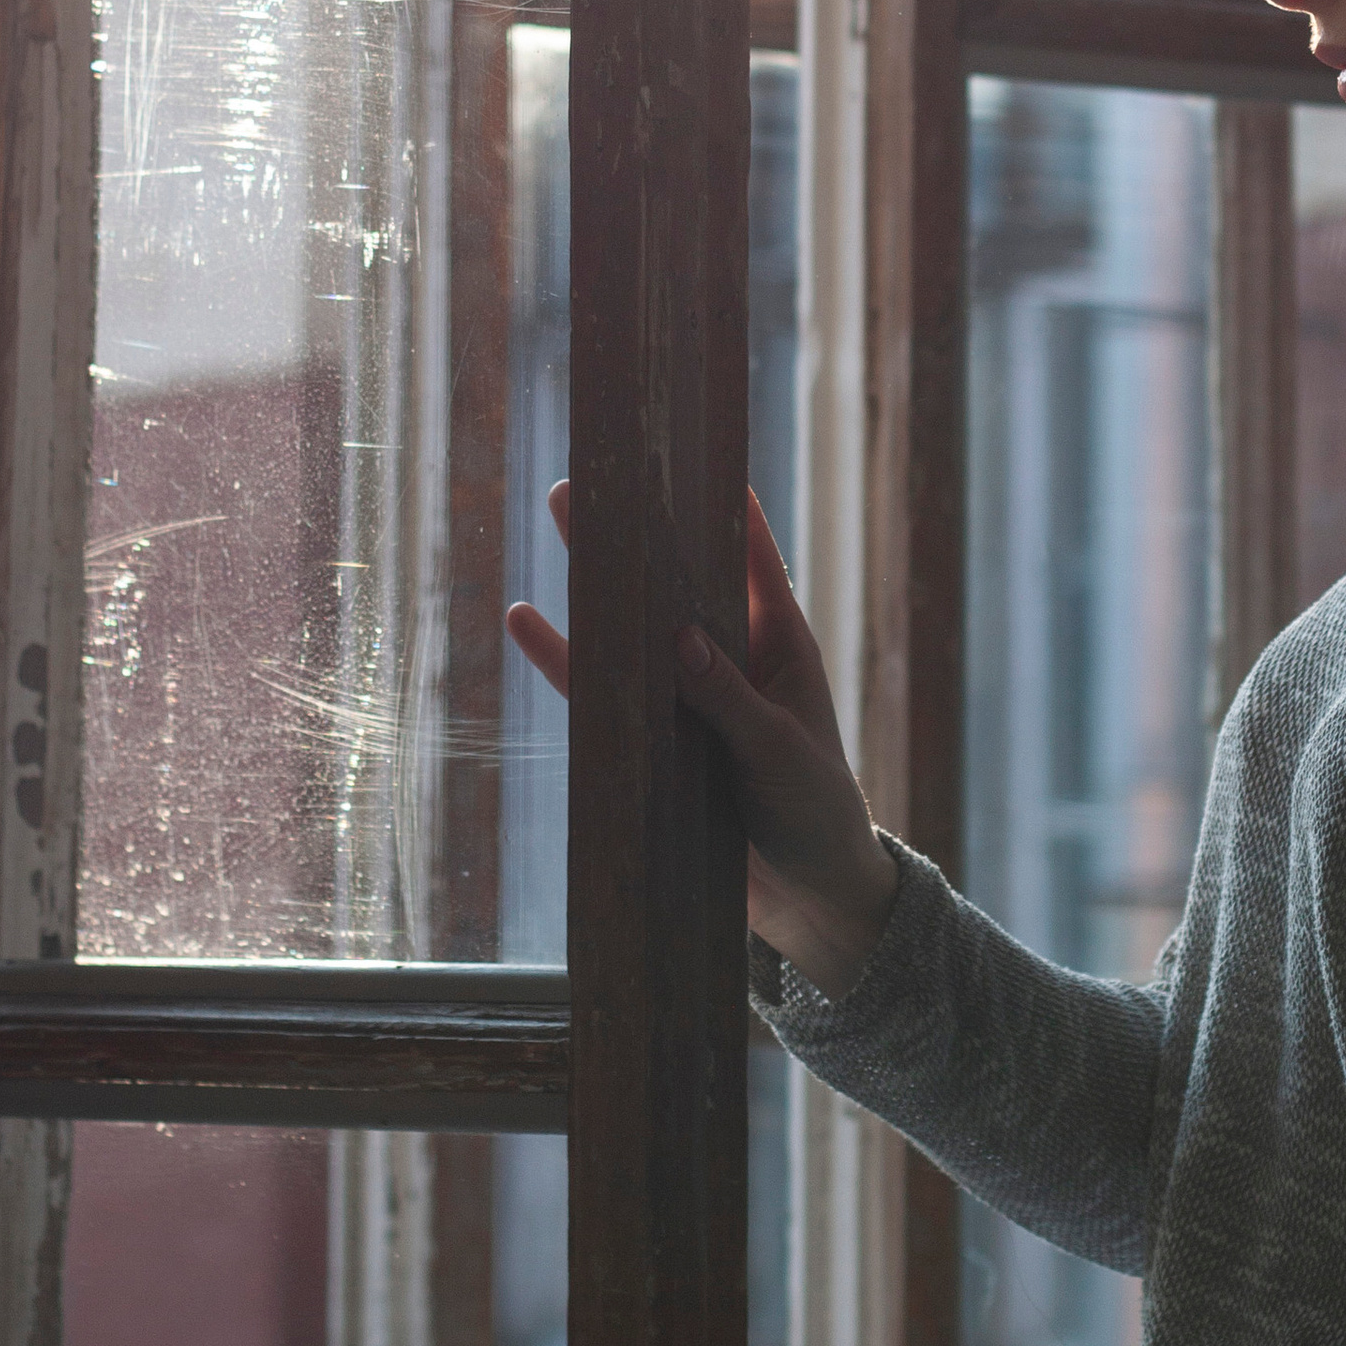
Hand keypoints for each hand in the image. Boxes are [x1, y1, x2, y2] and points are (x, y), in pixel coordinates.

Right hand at [505, 485, 898, 997]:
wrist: (809, 900)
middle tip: (595, 472)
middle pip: (678, 579)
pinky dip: (569, 663)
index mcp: (781, 644)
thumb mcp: (780, 753)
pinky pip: (605, 697)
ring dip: (598, 579)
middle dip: (638, 528)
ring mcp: (689, 698)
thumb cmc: (816, 812)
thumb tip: (679, 640)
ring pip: (635, 627)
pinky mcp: (656, 743)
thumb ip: (730, 701)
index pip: (752, 556)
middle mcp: (731, 659)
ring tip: (559, 517)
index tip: (687, 444)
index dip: (723, 502)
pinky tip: (528, 624)